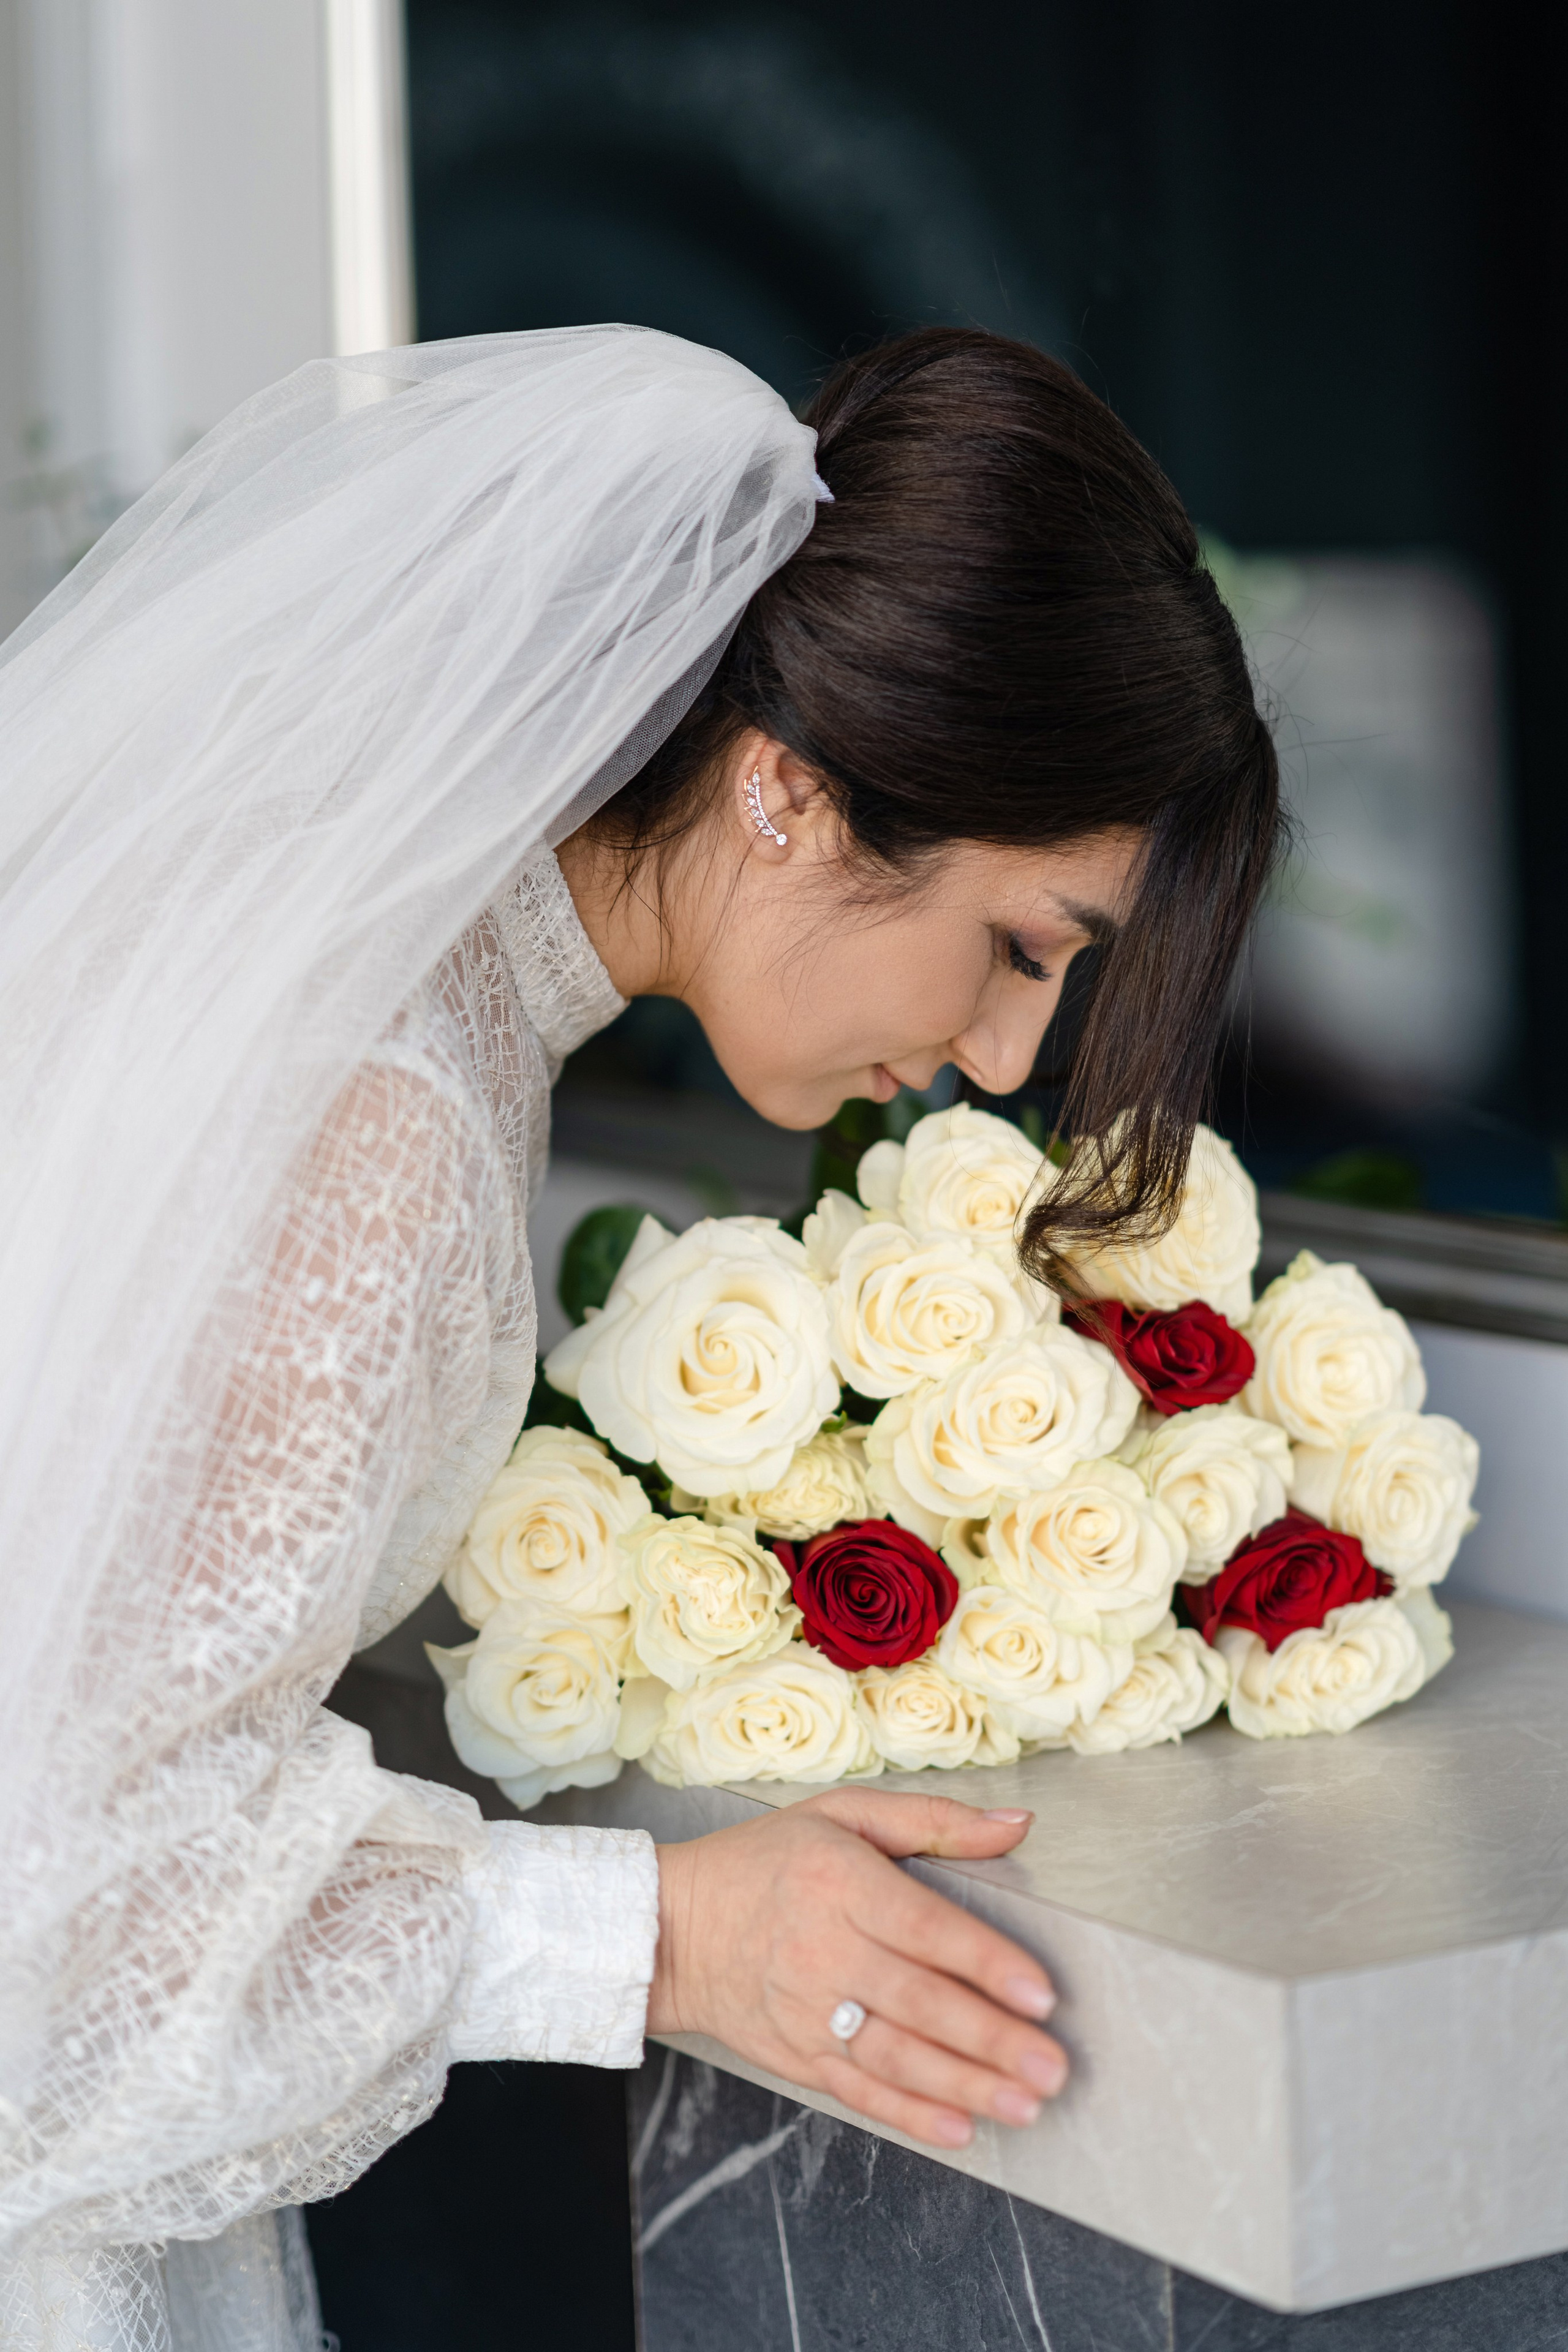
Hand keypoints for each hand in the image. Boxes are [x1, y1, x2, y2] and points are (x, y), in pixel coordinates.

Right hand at [646, 1788, 1066, 2150]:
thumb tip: (1016, 1824)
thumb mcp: (843, 1814)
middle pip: (918, 2001)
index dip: (986, 1962)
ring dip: (964, 2086)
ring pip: (894, 2056)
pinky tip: (958, 2128)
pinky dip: (909, 2115)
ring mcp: (806, 2010)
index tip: (1041, 1993)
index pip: (925, 1928)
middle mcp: (823, 1949)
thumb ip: (935, 1820)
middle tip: (1052, 2066)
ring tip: (1024, 2104)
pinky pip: (858, 2092)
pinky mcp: (795, 2055)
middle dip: (991, 2039)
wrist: (673, 1926)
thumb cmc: (766, 1861)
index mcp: (840, 1882)